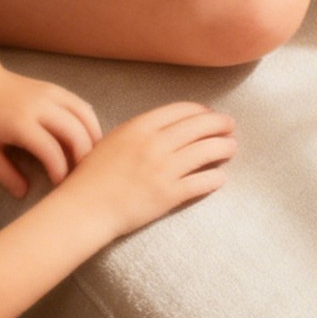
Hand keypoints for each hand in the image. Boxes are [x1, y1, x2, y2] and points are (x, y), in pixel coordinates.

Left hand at [0, 70, 101, 197]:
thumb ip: (4, 172)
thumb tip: (23, 193)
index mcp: (21, 122)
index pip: (51, 149)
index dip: (60, 170)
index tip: (58, 184)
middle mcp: (41, 105)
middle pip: (75, 131)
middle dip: (84, 156)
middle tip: (81, 175)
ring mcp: (52, 93)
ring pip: (85, 115)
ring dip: (93, 138)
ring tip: (89, 158)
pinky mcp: (56, 88)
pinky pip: (81, 104)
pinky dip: (89, 123)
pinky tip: (87, 138)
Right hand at [63, 102, 235, 238]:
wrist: (85, 207)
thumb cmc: (93, 175)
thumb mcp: (114, 140)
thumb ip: (140, 131)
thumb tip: (167, 128)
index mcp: (140, 126)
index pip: (182, 110)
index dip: (201, 110)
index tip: (209, 114)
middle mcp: (155, 143)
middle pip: (199, 126)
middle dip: (220, 124)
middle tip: (230, 126)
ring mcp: (164, 169)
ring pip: (206, 151)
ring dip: (223, 147)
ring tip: (231, 147)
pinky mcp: (168, 194)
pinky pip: (201, 182)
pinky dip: (215, 178)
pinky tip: (220, 177)